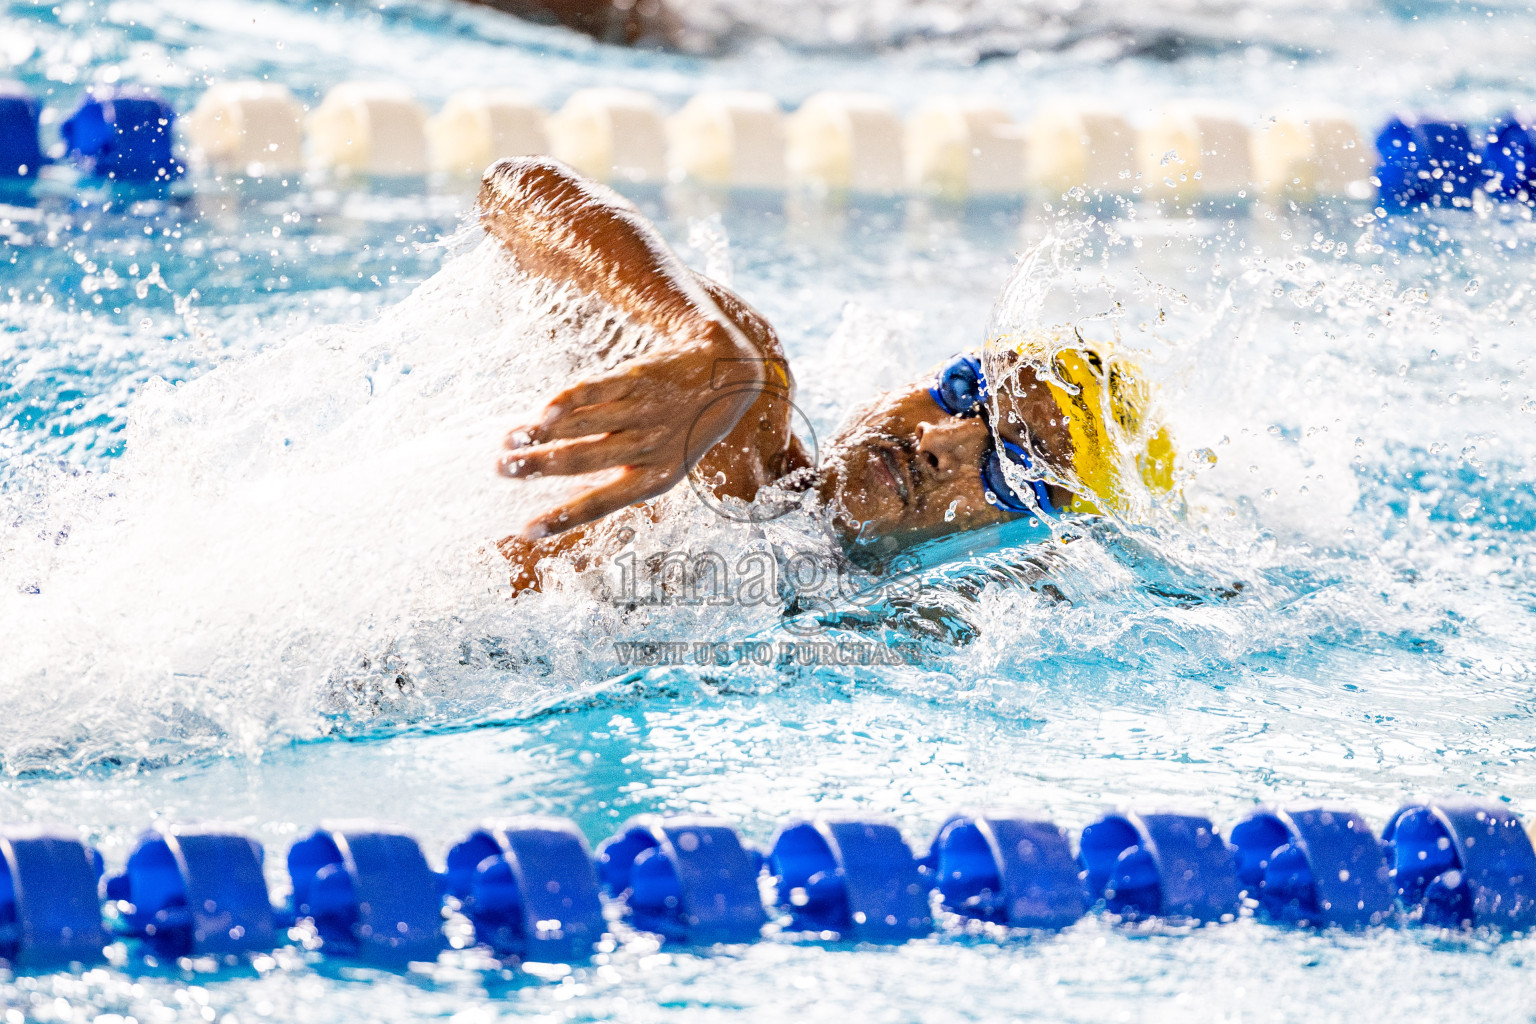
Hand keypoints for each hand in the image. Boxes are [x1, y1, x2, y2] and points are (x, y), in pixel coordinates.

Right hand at [497, 323, 764, 538]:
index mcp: (656, 478)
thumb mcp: (665, 463)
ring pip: (583, 426)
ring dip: (540, 434)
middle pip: (583, 461)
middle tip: (500, 470)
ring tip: (508, 440)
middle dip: (537, 468)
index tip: (525, 531)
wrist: (724, 379)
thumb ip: (620, 475)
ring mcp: (643, 411)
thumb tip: (563, 490)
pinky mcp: (636, 378)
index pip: (601, 504)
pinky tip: (542, 412)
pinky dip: (567, 402)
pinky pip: (596, 390)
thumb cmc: (682, 431)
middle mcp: (649, 447)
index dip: (561, 519)